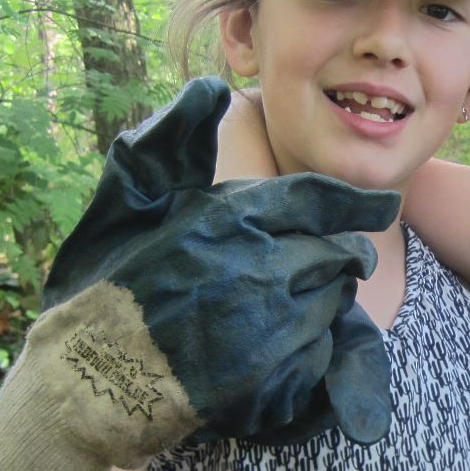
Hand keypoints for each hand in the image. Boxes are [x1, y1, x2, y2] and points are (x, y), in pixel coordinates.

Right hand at [0, 77, 399, 470]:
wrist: (84, 384)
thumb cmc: (103, 285)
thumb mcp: (127, 200)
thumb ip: (173, 142)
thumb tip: (209, 86)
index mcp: (231, 220)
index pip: (317, 200)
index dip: (357, 203)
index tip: (384, 204)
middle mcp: (261, 272)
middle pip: (337, 255)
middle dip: (340, 254)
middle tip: (337, 259)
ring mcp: (272, 333)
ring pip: (334, 305)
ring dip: (325, 300)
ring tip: (292, 304)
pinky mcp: (275, 384)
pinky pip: (321, 357)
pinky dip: (312, 348)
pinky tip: (279, 346)